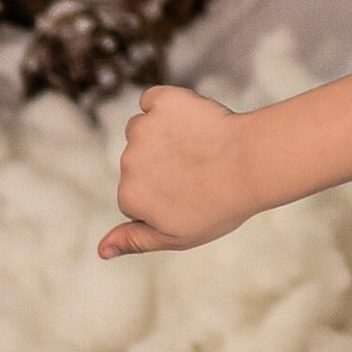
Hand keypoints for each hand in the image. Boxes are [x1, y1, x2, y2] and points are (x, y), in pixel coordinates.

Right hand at [100, 83, 254, 257]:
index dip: (166, 196)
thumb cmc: (220, 206)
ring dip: (165, 135)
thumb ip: (135, 240)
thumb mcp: (178, 237)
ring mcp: (143, 129)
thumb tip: (100, 250)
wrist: (250, 163)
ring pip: (144, 130)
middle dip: (163, 165)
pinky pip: (153, 100)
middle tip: (200, 171)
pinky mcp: (162, 101)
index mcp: (129, 197)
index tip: (191, 196)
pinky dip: (167, 106)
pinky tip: (192, 118)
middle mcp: (127, 163)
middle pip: (139, 161)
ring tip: (200, 147)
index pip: (137, 195)